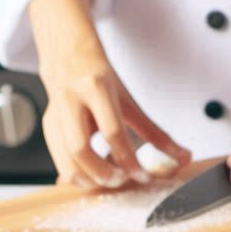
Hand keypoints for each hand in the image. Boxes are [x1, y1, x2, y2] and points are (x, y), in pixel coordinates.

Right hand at [31, 0, 190, 187]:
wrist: (65, 50)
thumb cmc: (97, 74)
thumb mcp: (128, 99)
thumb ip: (154, 132)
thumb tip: (182, 157)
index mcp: (95, 86)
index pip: (113, 132)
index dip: (129, 159)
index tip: (143, 176)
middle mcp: (71, 99)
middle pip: (79, 148)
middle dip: (102, 173)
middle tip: (121, 180)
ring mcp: (54, 113)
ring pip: (64, 157)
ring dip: (87, 178)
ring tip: (108, 181)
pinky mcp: (48, 125)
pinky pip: (58, 158)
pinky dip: (75, 174)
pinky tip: (92, 177)